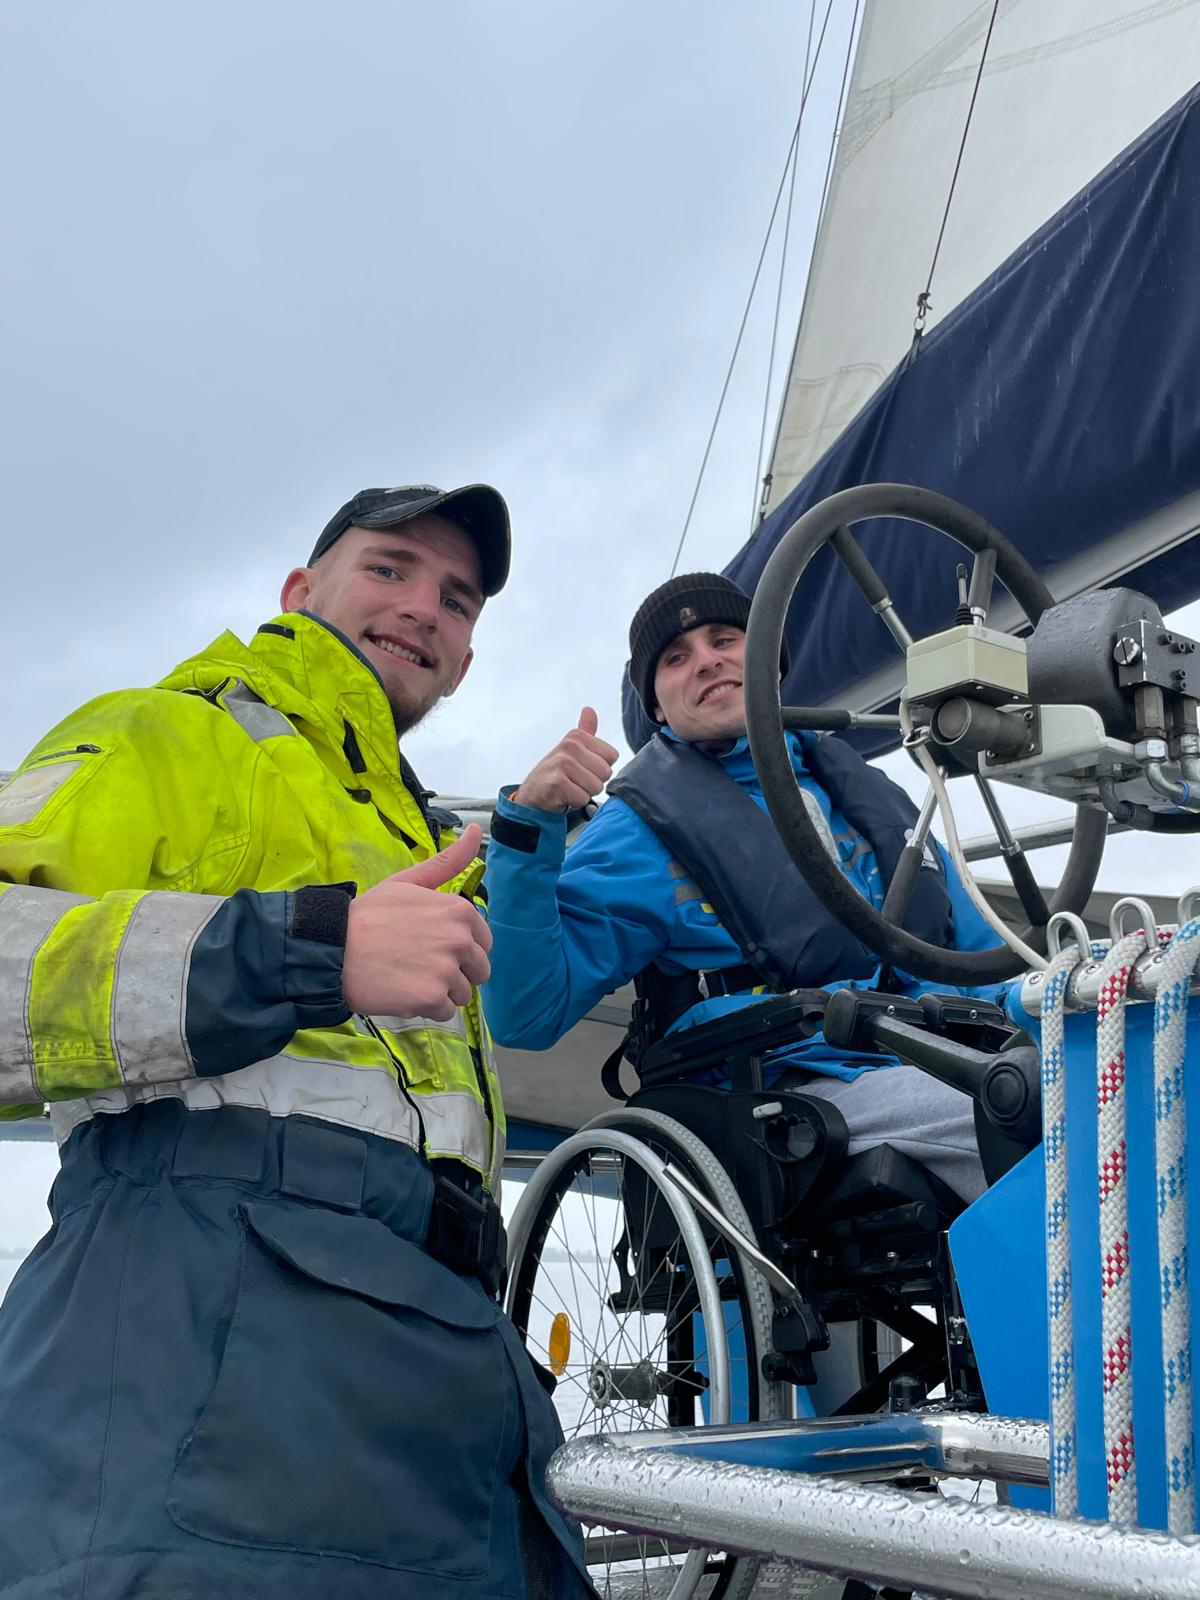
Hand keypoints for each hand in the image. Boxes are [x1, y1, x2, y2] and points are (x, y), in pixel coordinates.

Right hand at [342, 824, 491, 1021]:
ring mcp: (447, 970)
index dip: (459, 949)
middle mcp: (460, 939)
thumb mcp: (409, 881)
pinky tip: (402, 991)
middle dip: (454, 973)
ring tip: (408, 976)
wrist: (333, 948)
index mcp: (460, 911)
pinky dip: (425, 1008)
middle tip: (418, 964)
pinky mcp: (431, 997)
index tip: (431, 945)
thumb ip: (447, 862)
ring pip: (462, 994)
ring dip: (439, 992)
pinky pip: (444, 1013)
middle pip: (478, 971)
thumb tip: (475, 829)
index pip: (483, 943)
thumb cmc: (369, 915)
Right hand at [510, 708, 618, 813]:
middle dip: (593, 782)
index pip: (612, 756)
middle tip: (575, 781)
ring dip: (584, 793)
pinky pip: (583, 798)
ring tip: (569, 788)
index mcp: (577, 737)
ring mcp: (563, 763)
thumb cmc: (556, 773)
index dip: (600, 768)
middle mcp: (570, 746)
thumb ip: (585, 731)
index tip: (583, 769)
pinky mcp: (557, 782)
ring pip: (596, 786)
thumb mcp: (571, 749)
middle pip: (606, 772)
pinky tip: (563, 796)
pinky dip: (575, 802)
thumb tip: (589, 710)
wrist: (532, 795)